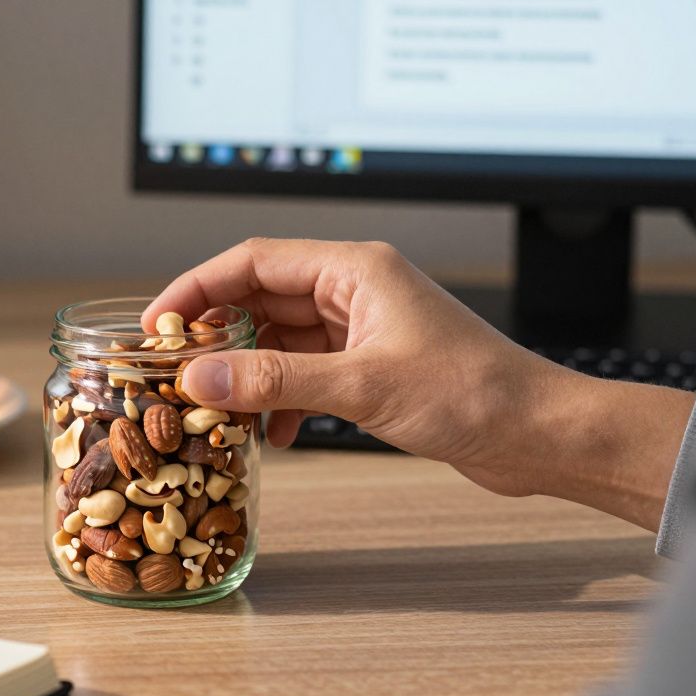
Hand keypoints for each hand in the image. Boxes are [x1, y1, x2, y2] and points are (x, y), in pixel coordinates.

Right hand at [144, 239, 693, 528]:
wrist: (537, 434)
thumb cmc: (475, 393)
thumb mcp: (362, 385)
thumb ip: (275, 380)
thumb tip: (201, 379)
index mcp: (354, 269)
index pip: (253, 261)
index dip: (197, 287)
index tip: (158, 322)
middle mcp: (354, 291)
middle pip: (261, 299)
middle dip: (217, 336)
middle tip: (176, 371)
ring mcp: (362, 330)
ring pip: (280, 340)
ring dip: (249, 373)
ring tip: (220, 409)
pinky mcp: (371, 367)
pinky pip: (304, 373)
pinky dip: (282, 398)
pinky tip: (277, 432)